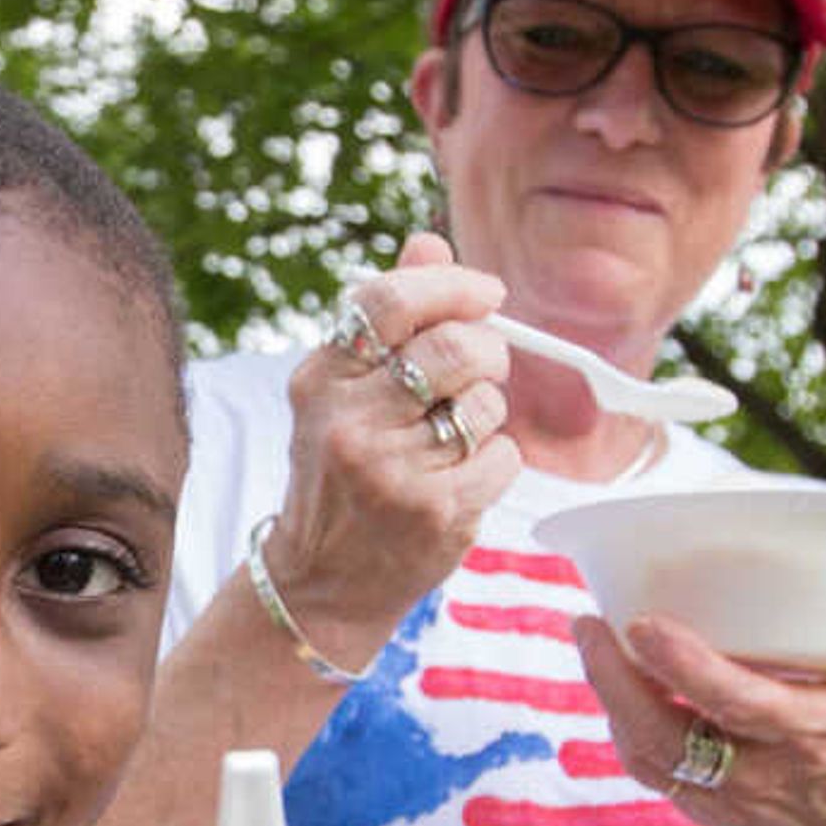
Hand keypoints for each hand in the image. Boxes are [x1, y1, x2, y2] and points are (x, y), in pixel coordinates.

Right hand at [260, 231, 520, 666]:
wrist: (324, 581)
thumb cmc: (341, 471)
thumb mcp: (342, 391)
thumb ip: (387, 319)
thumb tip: (428, 244)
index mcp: (321, 380)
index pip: (393, 302)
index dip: (454, 286)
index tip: (487, 292)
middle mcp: (348, 423)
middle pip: (458, 348)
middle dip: (488, 351)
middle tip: (482, 368)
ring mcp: (393, 472)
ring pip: (487, 404)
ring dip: (486, 415)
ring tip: (451, 438)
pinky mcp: (437, 513)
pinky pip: (504, 455)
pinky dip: (495, 462)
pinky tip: (460, 480)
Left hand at [577, 559, 825, 825]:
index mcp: (812, 737)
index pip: (738, 704)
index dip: (687, 666)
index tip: (644, 622)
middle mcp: (762, 776)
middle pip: (667, 737)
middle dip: (616, 683)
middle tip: (589, 622)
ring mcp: (727, 800)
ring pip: (649, 757)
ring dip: (612, 701)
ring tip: (593, 638)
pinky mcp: (707, 809)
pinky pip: (652, 769)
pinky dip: (626, 725)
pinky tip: (614, 679)